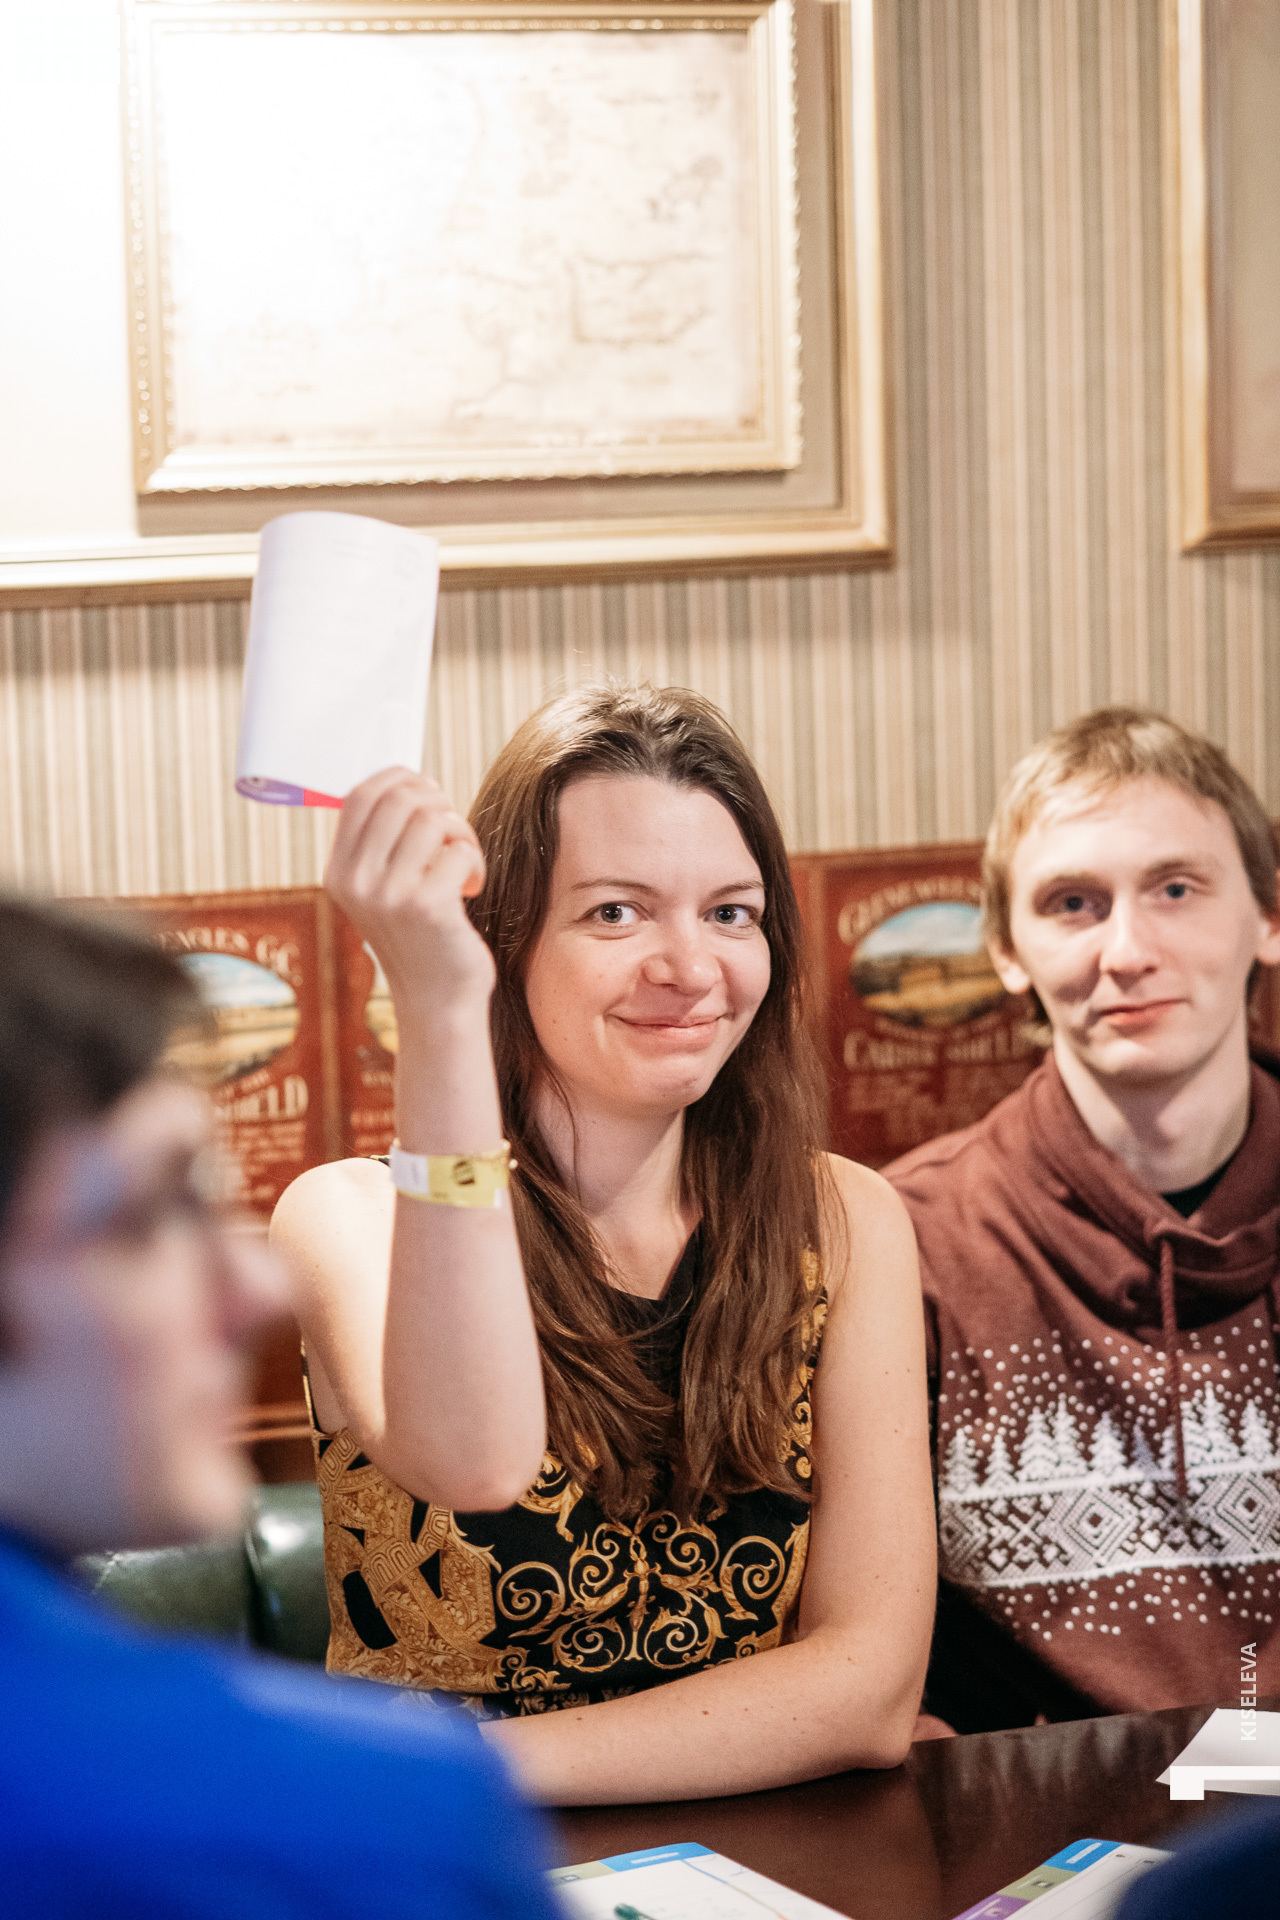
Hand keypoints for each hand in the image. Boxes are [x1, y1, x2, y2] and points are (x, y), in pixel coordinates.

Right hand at [325, 769, 495, 1023]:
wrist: (437, 1002)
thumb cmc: (422, 937)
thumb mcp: (385, 889)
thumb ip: (385, 842)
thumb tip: (410, 781)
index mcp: (339, 872)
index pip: (360, 794)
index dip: (401, 779)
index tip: (431, 796)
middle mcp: (356, 881)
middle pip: (402, 797)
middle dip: (440, 804)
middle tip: (453, 836)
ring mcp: (388, 894)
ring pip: (433, 818)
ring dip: (461, 834)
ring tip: (463, 863)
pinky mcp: (426, 906)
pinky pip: (459, 850)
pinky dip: (475, 862)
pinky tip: (470, 888)